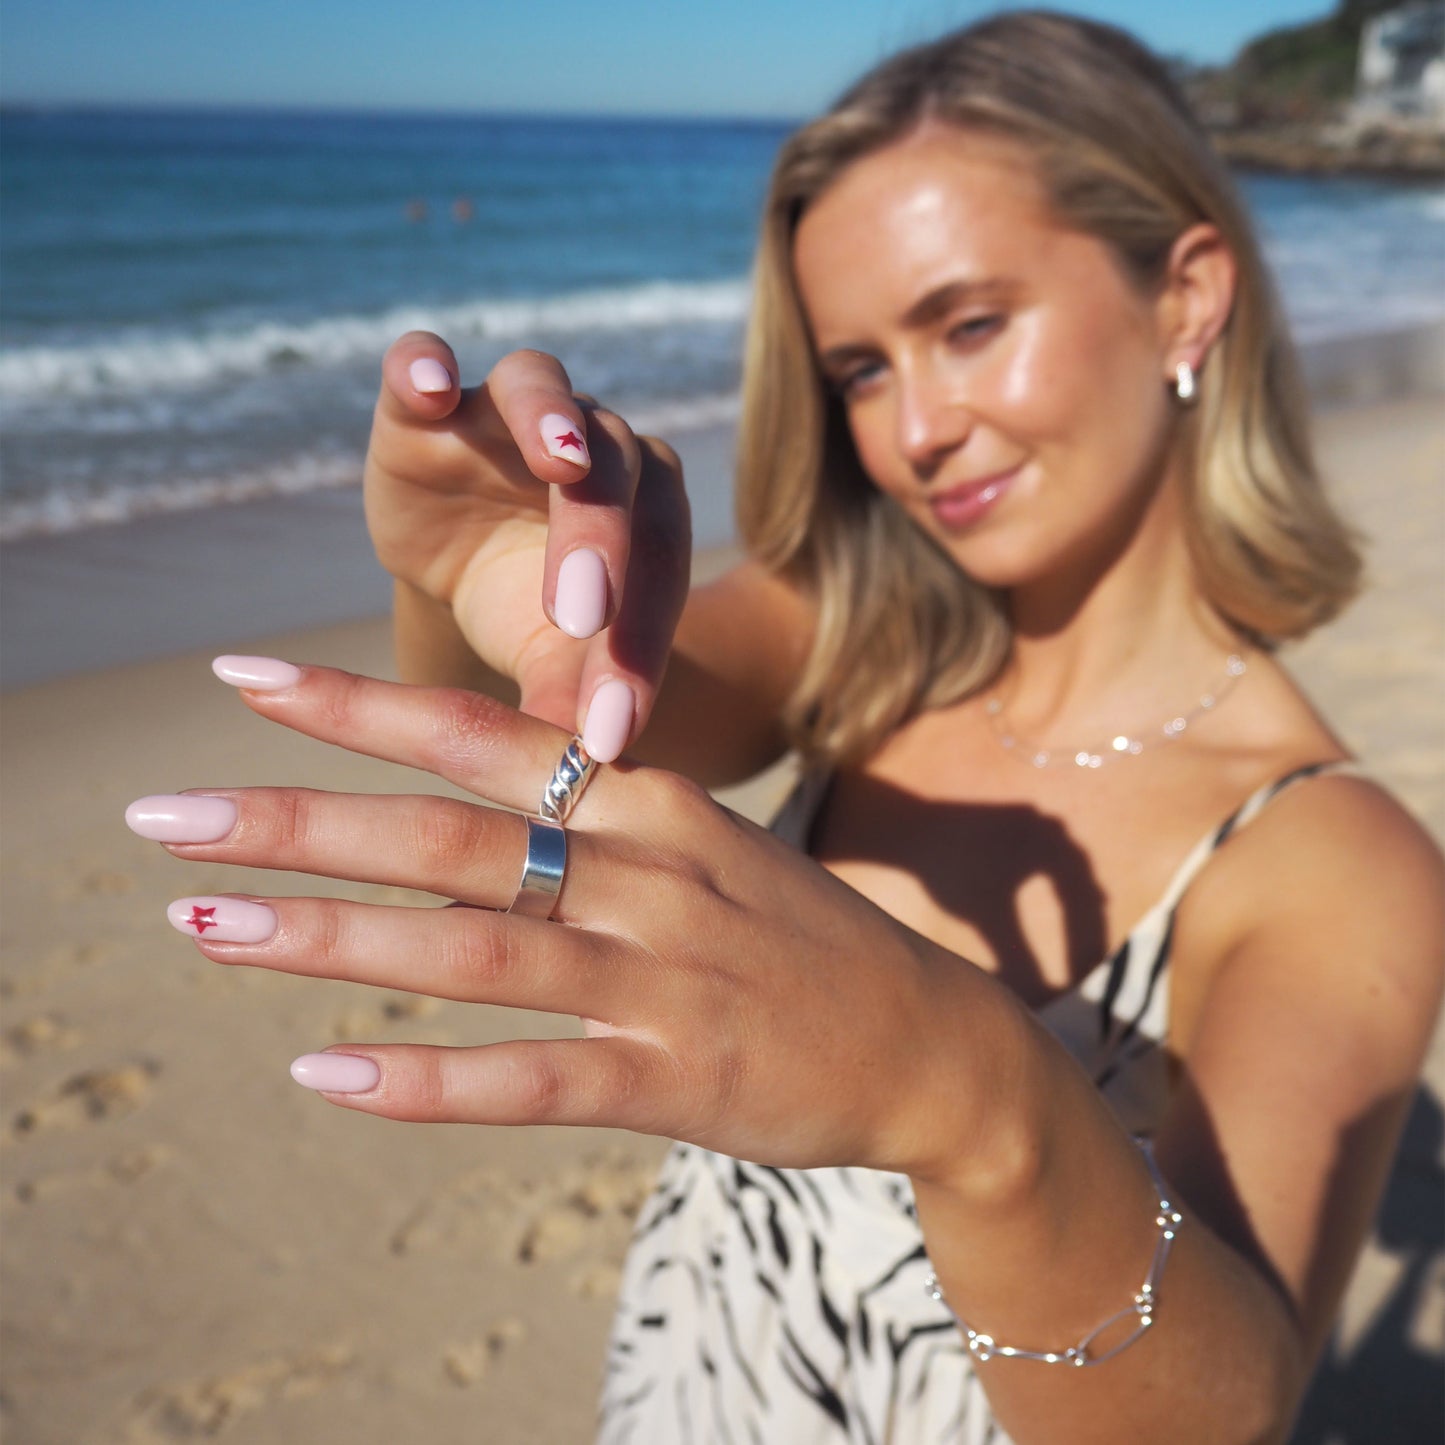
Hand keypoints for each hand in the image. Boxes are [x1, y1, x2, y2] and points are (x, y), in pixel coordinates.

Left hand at [128, 661, 1014, 1178]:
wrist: (930, 1038)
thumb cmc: (790, 935)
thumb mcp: (697, 845)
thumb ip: (581, 824)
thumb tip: (442, 817)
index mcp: (649, 802)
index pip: (481, 735)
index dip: (357, 704)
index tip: (237, 678)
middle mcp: (646, 877)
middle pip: (448, 837)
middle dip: (297, 822)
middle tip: (160, 818)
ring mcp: (660, 983)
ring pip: (474, 952)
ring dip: (329, 942)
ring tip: (203, 927)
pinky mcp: (676, 1085)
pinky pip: (531, 1081)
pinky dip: (426, 1081)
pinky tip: (324, 1078)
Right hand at [365, 334, 690, 757]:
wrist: (462, 554)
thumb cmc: (527, 610)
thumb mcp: (549, 660)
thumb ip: (570, 699)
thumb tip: (582, 783)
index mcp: (648, 515)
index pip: (658, 576)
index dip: (636, 654)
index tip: (608, 734)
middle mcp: (596, 448)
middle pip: (617, 475)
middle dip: (603, 544)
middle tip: (579, 616)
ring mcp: (514, 412)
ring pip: (545, 393)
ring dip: (552, 422)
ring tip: (557, 460)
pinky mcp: (428, 403)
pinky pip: (424, 361)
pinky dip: (425, 364)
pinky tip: (428, 382)